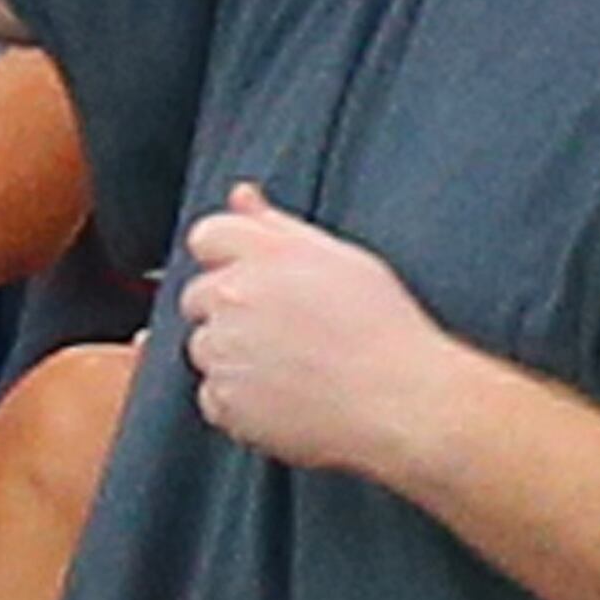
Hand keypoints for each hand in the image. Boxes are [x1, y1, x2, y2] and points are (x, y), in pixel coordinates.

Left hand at [175, 184, 451, 479]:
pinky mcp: (226, 399)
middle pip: (197, 296)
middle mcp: (234, 296)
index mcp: (263, 254)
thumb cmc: (382, 330)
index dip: (226, 259)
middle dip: (227, 311)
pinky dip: (238, 403)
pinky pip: (213, 397)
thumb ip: (277, 224)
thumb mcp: (340, 257)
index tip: (251, 281)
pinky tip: (283, 399)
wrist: (401, 401)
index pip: (206, 237)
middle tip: (283, 332)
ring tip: (292, 368)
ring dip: (232, 357)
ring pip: (204, 348)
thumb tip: (241, 196)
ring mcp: (225, 349)